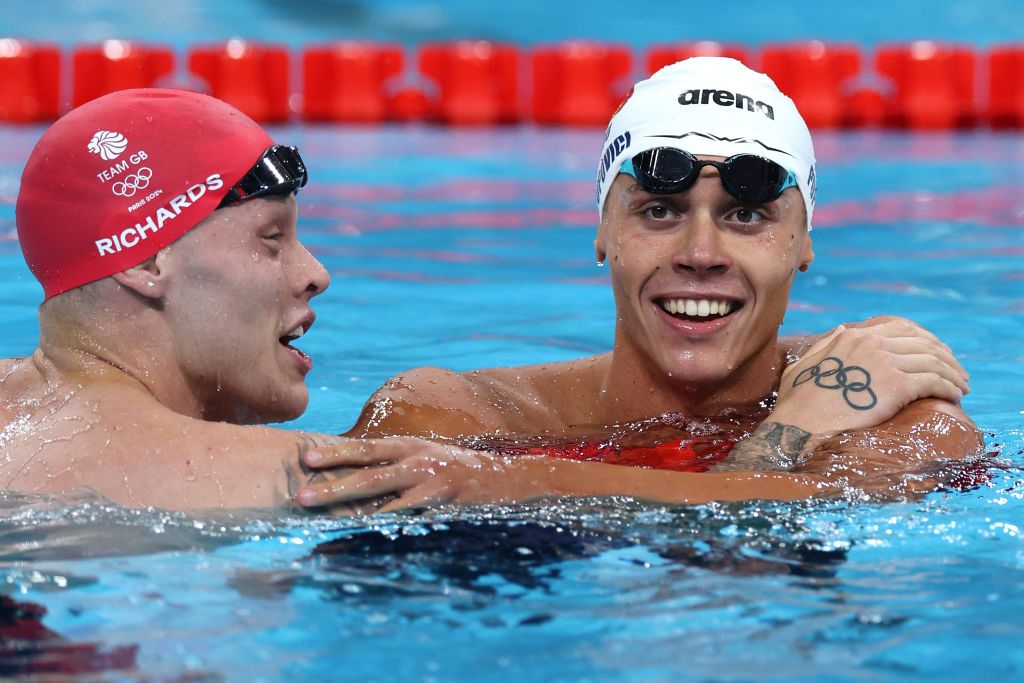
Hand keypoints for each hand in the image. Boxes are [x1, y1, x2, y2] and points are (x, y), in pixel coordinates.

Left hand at [295, 436, 548, 511]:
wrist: (508, 480)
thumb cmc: (457, 468)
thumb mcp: (426, 454)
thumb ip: (393, 461)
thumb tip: (351, 469)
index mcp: (411, 446)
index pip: (366, 449)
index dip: (336, 453)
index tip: (306, 459)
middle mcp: (419, 463)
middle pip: (368, 477)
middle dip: (334, 489)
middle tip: (302, 498)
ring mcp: (433, 487)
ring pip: (386, 505)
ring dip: (354, 517)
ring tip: (327, 528)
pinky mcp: (445, 510)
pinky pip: (411, 524)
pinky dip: (388, 533)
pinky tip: (367, 543)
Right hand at [772, 316, 968, 434]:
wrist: (798, 427)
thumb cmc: (796, 404)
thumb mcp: (803, 365)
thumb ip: (824, 345)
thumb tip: (840, 329)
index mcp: (853, 336)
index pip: (901, 327)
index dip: (925, 338)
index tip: (937, 352)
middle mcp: (872, 343)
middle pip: (923, 342)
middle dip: (946, 356)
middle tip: (957, 373)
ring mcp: (885, 362)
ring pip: (934, 361)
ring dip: (953, 374)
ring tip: (961, 388)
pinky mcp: (897, 386)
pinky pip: (934, 382)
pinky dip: (949, 388)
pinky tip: (954, 397)